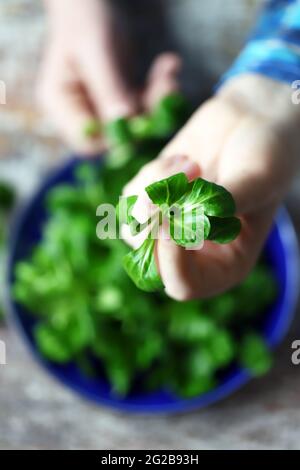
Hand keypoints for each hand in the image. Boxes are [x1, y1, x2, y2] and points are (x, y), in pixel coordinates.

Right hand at [37, 0, 180, 153]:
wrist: (90, 3)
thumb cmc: (84, 20)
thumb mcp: (96, 52)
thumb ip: (109, 89)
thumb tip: (126, 122)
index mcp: (61, 104)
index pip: (87, 141)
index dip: (115, 139)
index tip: (144, 121)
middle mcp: (80, 112)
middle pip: (116, 135)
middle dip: (146, 115)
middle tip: (169, 87)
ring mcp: (101, 108)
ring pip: (136, 122)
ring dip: (157, 99)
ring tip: (169, 69)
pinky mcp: (120, 101)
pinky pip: (144, 105)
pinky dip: (159, 89)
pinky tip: (169, 64)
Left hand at [123, 74, 299, 299]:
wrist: (253, 121)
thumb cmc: (268, 155)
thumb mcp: (257, 180)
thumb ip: (223, 203)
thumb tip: (184, 220)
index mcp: (225, 264)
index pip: (183, 285)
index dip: (170, 258)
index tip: (172, 216)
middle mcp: (194, 252)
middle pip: (149, 260)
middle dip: (155, 220)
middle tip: (174, 184)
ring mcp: (171, 226)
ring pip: (135, 227)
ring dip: (156, 190)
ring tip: (192, 165)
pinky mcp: (154, 200)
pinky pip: (130, 198)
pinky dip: (152, 175)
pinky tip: (181, 161)